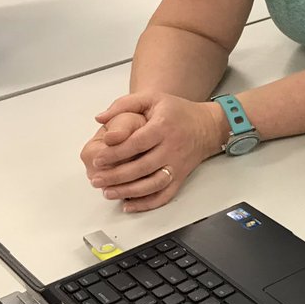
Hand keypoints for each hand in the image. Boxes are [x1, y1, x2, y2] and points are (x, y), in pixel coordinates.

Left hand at [84, 92, 224, 211]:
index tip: (98, 159)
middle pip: (142, 167)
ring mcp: (177, 165)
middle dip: (116, 176)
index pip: (137, 143)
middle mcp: (172, 148)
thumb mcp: (152, 98)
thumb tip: (100, 119)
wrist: (209, 126)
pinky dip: (147, 204)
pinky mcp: (181, 177)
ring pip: (152, 184)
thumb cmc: (178, 112)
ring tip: (108, 192)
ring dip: (128, 191)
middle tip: (96, 179)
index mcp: (163, 127)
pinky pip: (165, 195)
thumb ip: (124, 104)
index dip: (116, 152)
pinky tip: (129, 205)